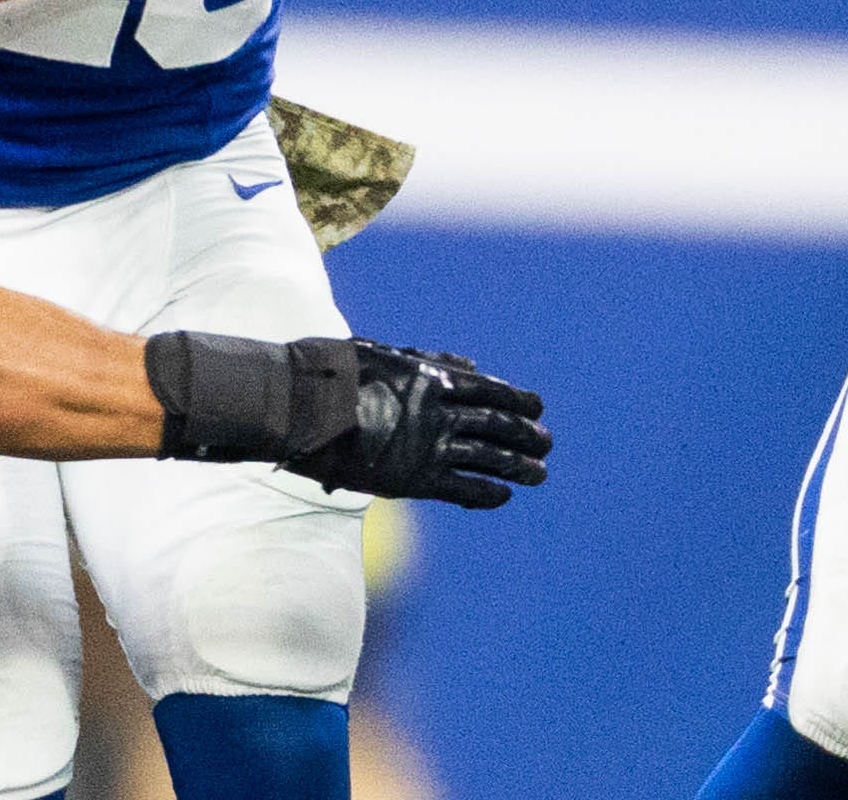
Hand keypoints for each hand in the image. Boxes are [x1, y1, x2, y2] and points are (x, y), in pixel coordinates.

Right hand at [282, 341, 551, 507]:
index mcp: (432, 378)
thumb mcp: (385, 353)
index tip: (537, 407)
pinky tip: (503, 495)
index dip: (517, 399)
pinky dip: (487, 492)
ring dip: (518, 466)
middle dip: (525, 435)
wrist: (301, 406)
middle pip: (497, 424)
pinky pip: (463, 488)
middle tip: (546, 443)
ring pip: (489, 457)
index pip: (489, 389)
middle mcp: (440, 412)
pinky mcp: (415, 478)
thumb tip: (469, 363)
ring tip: (539, 474)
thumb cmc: (334, 374)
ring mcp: (430, 446)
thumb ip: (429, 360)